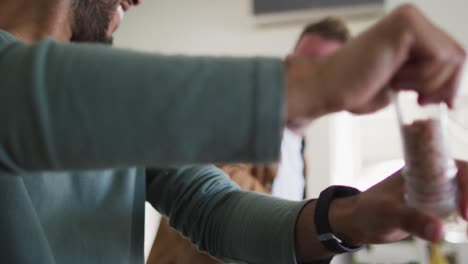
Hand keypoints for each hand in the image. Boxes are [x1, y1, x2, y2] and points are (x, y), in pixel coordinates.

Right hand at [285, 4, 465, 126]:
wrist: (327, 87)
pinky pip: (438, 58)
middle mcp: (411, 18)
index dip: (451, 82)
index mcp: (410, 30)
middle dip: (445, 85)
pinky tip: (392, 77)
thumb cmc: (355, 89)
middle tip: (419, 100)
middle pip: (458, 55)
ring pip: (451, 58)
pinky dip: (420, 78)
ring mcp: (409, 19)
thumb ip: (426, 79)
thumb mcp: (401, 84)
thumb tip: (454, 93)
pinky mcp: (406, 26)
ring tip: (395, 83)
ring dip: (426, 82)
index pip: (452, 55)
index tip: (436, 102)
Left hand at [331, 160, 467, 245]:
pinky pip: (457, 206)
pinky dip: (463, 212)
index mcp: (419, 169)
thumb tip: (438, 230)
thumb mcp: (388, 213)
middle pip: (465, 177)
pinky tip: (462, 224)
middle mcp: (430, 177)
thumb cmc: (368, 211)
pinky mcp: (434, 207)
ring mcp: (433, 192)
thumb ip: (411, 219)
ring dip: (467, 203)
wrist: (358, 221)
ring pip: (462, 191)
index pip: (457, 167)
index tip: (466, 212)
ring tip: (466, 222)